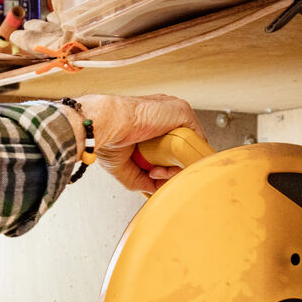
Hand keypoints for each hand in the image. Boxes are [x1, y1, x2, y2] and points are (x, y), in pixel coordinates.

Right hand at [63, 94, 204, 193]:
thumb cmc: (108, 137)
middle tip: (155, 174)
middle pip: (181, 147)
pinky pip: (195, 139)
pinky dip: (187, 158)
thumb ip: (143, 179)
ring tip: (158, 171)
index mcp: (151, 123)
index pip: (170, 146)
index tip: (152, 174)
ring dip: (177, 165)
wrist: (106, 125)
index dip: (165, 166)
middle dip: (172, 167)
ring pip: (188, 145)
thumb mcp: (125, 167)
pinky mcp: (182, 111)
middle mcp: (164, 116)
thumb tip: (156, 189)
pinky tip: (171, 166)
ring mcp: (174, 113)